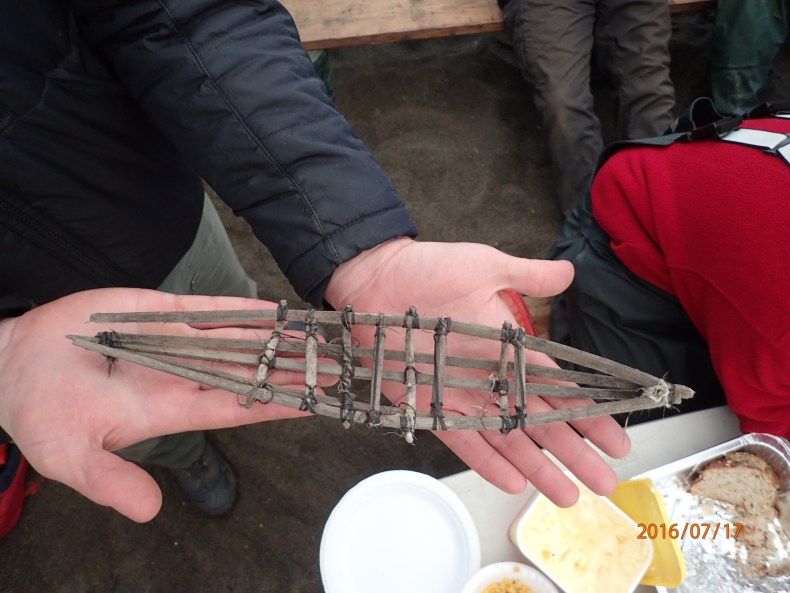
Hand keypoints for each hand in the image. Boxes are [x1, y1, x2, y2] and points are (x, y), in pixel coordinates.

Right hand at [0, 288, 314, 521]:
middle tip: (338, 364)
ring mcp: (174, 342)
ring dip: (277, 336)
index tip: (317, 402)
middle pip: (251, 371)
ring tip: (319, 334)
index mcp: (171, 409)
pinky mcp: (157, 312)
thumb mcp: (70, 455)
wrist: (12, 364)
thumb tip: (148, 512)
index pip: (238, 408)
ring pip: (237, 338)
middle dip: (293, 369)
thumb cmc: (40, 413)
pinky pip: (207, 310)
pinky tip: (274, 309)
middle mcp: (182, 375)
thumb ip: (110, 481)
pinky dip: (240, 309)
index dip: (278, 405)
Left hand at [325, 238, 630, 505]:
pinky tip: (513, 483)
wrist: (376, 278)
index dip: (589, 414)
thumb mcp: (485, 265)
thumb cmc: (429, 269)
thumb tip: (570, 271)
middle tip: (605, 483)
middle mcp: (492, 377)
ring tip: (568, 497)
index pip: (560, 388)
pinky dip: (487, 461)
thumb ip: (527, 275)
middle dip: (575, 453)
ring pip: (508, 440)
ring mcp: (463, 394)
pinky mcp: (430, 404)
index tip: (616, 439)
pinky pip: (463, 439)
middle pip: (541, 422)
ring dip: (538, 468)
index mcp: (511, 348)